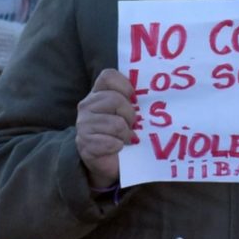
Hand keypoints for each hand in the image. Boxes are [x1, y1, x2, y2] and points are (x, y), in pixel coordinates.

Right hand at [76, 69, 135, 188]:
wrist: (109, 163)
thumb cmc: (122, 133)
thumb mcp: (128, 112)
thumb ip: (134, 99)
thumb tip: (155, 93)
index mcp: (97, 93)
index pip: (108, 76)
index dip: (125, 85)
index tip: (134, 99)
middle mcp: (87, 105)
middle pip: (115, 99)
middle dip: (130, 114)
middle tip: (132, 124)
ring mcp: (83, 124)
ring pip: (116, 124)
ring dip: (126, 134)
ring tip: (126, 138)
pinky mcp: (84, 144)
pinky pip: (111, 142)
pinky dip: (119, 146)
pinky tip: (118, 148)